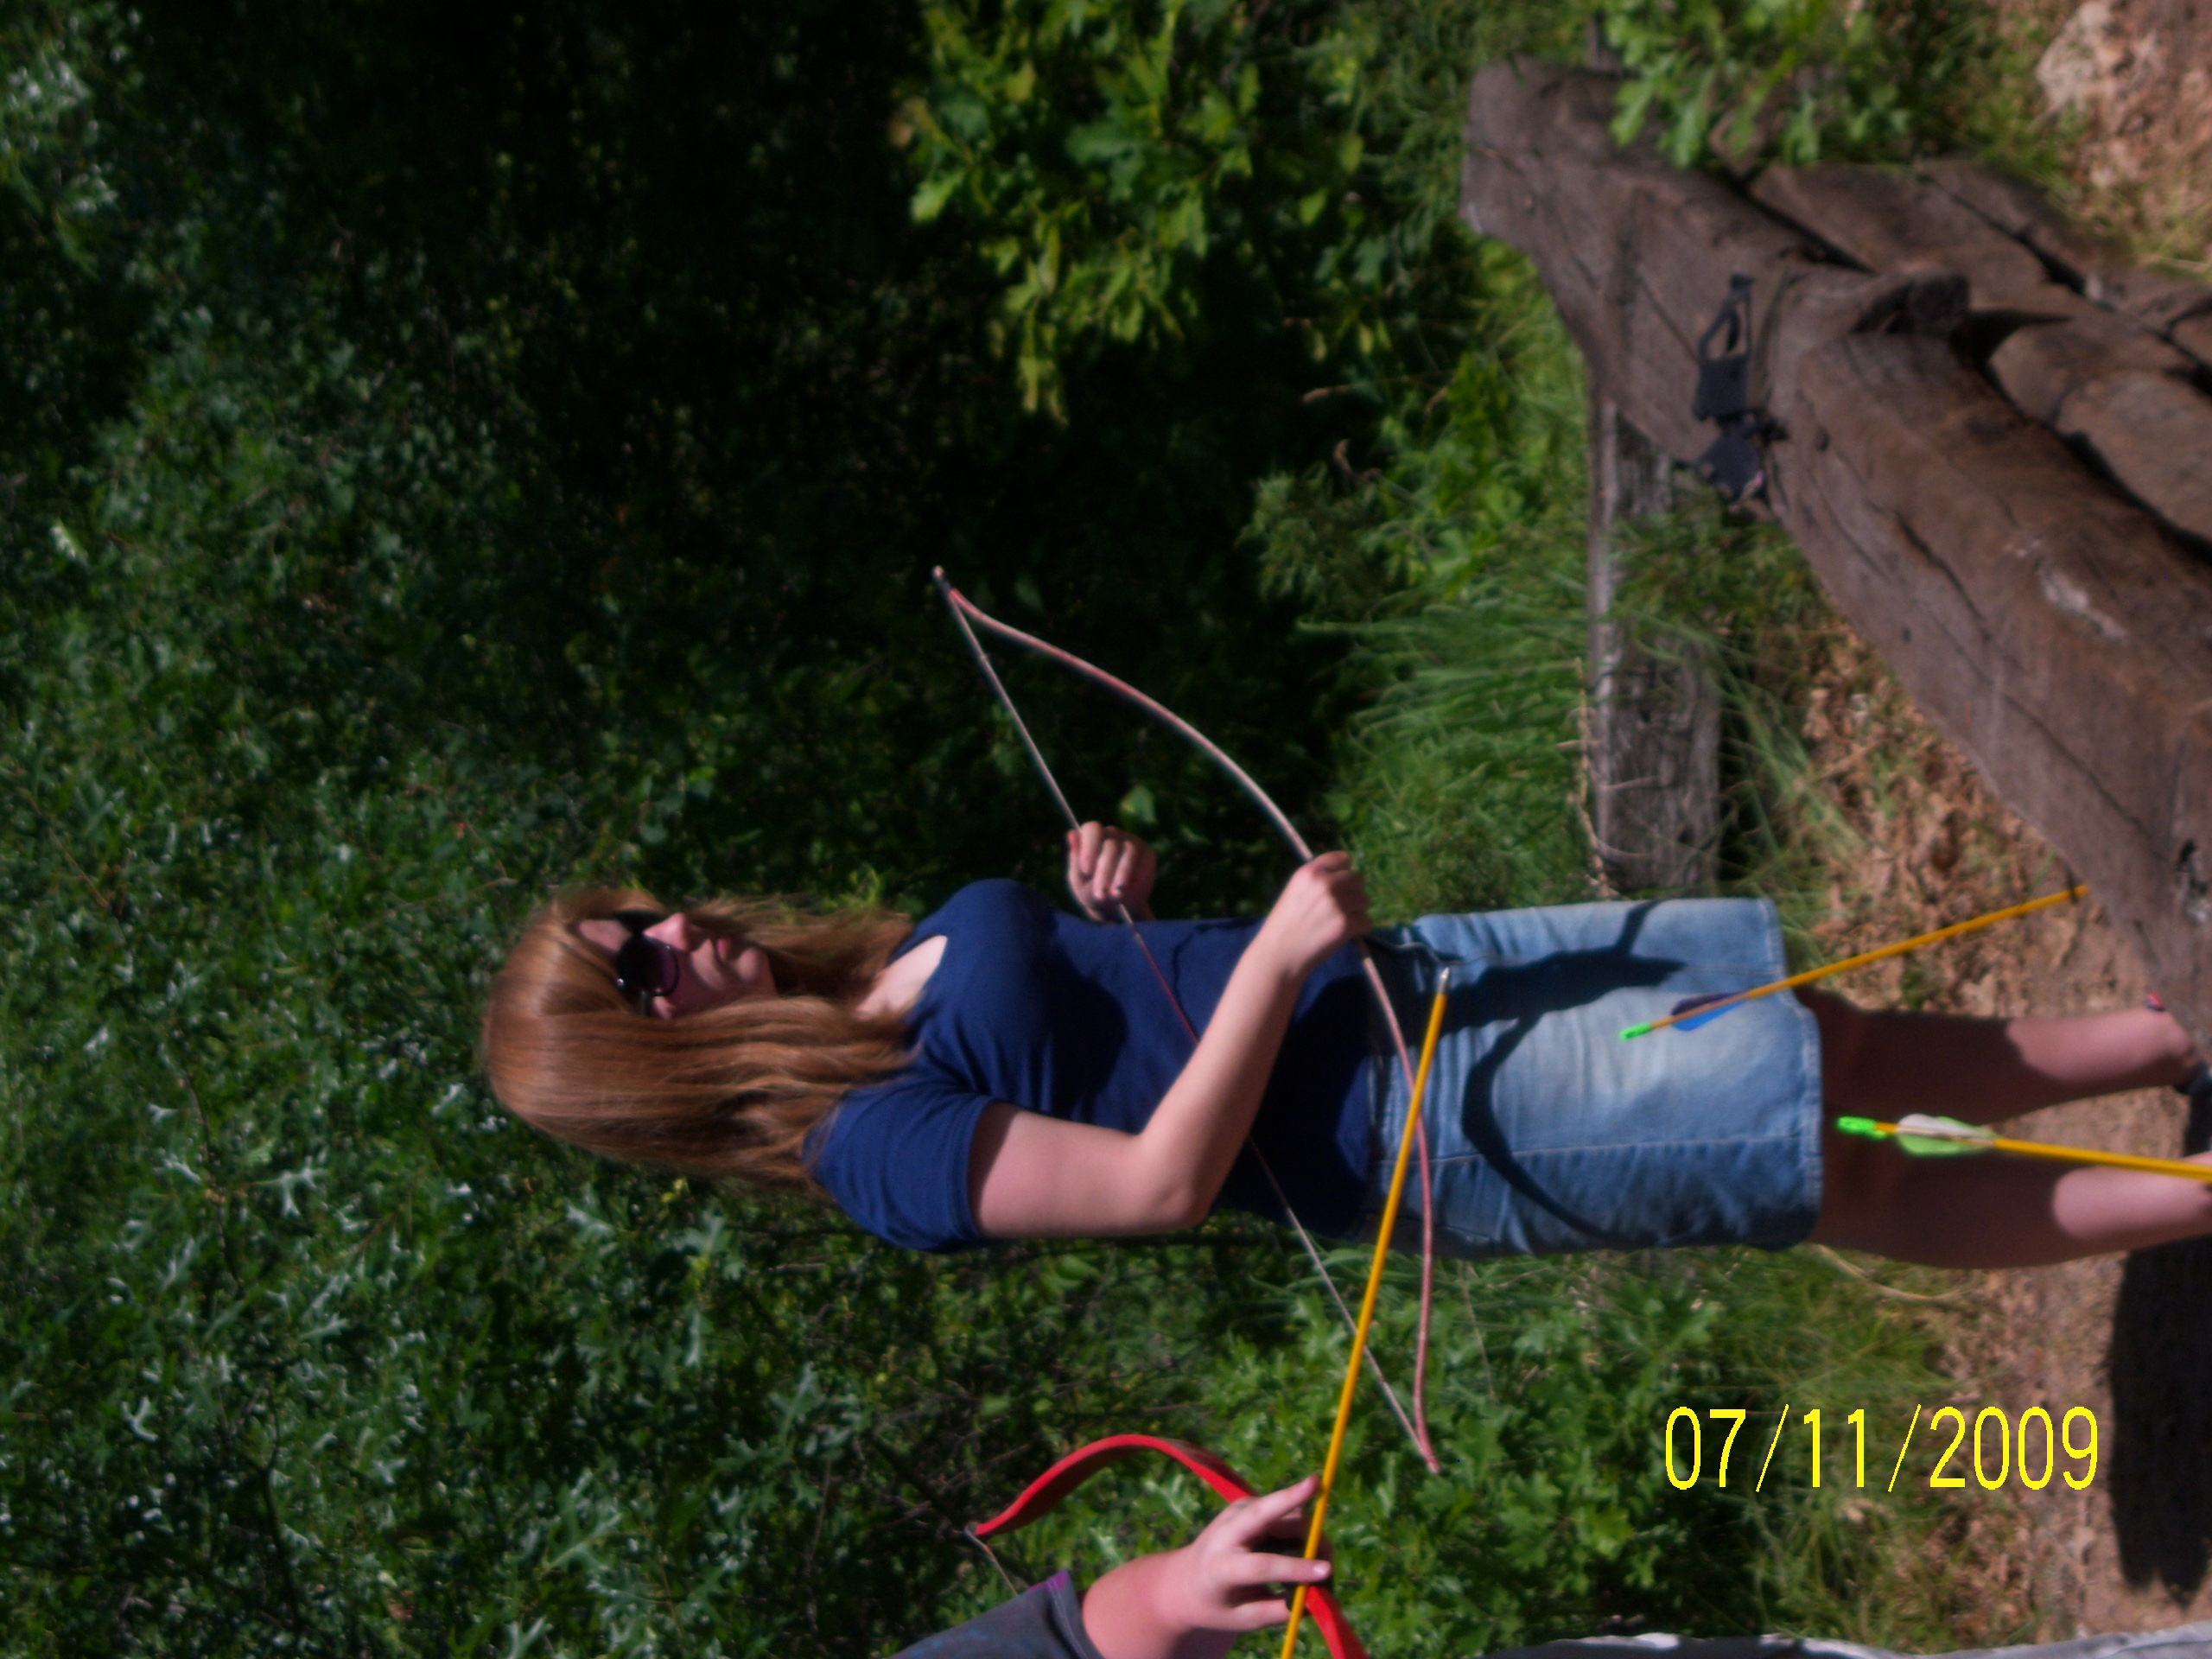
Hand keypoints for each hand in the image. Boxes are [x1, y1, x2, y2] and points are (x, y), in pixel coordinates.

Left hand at [1067, 822, 1157, 922]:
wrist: (1114, 908)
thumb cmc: (1091, 891)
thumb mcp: (1079, 881)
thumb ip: (1076, 860)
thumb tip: (1071, 834)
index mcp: (1092, 838)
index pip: (1092, 829)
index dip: (1090, 848)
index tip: (1087, 871)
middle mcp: (1112, 835)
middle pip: (1110, 845)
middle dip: (1105, 872)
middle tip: (1101, 894)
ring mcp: (1131, 842)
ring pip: (1129, 851)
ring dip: (1122, 874)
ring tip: (1116, 894)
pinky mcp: (1147, 854)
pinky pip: (1144, 860)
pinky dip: (1138, 874)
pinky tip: (1132, 887)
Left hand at [1080, 1476, 1332, 1658]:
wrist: (1186, 1580)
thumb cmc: (1217, 1605)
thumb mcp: (1242, 1619)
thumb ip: (1280, 1610)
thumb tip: (1319, 1597)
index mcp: (1221, 1567)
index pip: (1262, 1565)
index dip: (1296, 1569)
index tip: (1326, 1572)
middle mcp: (1227, 1532)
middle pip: (1264, 1510)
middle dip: (1292, 1495)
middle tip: (1321, 1491)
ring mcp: (1237, 1512)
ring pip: (1286, 1512)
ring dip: (1311, 1534)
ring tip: (1321, 1565)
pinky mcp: (1249, 1505)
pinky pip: (1287, 1514)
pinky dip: (1304, 1533)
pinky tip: (1304, 1554)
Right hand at [1254, 853, 1369, 979]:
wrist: (1279, 955)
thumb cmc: (1285, 924)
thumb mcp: (1295, 890)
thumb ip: (1319, 879)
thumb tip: (1349, 876)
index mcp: (1310, 871)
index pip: (1343, 859)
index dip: (1344, 873)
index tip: (1339, 886)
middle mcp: (1326, 883)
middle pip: (1359, 879)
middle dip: (1352, 893)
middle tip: (1338, 909)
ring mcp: (1337, 903)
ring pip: (1365, 901)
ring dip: (1356, 912)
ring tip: (1336, 923)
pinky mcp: (1346, 924)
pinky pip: (1367, 921)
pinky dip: (1359, 929)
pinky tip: (1342, 934)